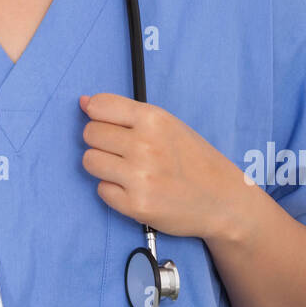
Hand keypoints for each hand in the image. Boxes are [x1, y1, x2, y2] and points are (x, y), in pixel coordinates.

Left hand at [79, 92, 246, 241]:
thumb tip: (83, 102)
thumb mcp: (166, 125)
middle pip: (89, 134)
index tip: (109, 125)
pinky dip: (113, 190)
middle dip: (101, 142)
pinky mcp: (136, 205)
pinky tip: (134, 189)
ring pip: (89, 161)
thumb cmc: (192, 159)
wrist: (222, 200)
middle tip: (123, 152)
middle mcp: (145, 145)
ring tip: (127, 170)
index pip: (98, 106)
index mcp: (153, 119)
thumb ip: (125, 113)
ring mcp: (140, 176)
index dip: (98, 116)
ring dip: (103, 166)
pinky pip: (100, 190)